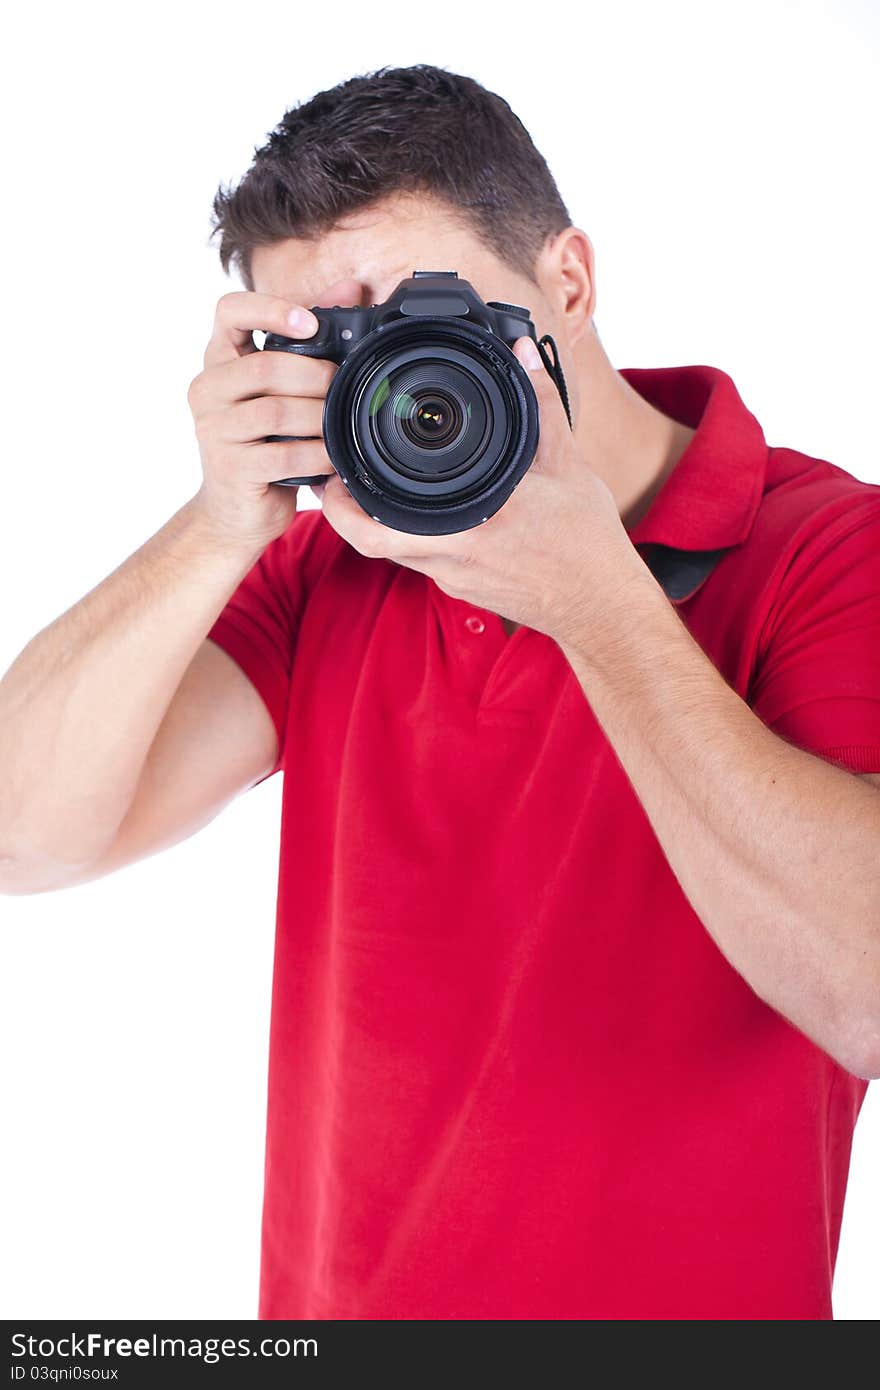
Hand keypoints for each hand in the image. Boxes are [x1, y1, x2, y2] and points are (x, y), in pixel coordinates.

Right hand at [186, 279, 360, 552]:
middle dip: (317, 376)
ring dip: (321, 417)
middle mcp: (207, 390)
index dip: (271, 308)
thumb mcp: (282, 390)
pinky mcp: (232, 468)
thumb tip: (351, 288)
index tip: (310, 324)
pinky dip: (319, 454)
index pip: (229, 312)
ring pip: (277, 411)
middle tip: (344, 387)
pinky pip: (285, 454)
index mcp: (218, 361)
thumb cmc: (264, 444)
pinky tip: (334, 457)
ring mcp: (214, 430)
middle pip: (266, 365)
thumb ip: (309, 340)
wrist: (234, 512)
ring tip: (342, 424)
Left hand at [317, 335, 638, 644]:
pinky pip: (420, 561)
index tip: (334, 474)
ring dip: (374, 524)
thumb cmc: (587, 542)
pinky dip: (407, 537)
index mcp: (474, 523)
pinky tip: (413, 513)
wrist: (599, 605)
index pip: (385, 523)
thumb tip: (524, 351)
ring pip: (393, 553)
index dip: (346, 503)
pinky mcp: (462, 590)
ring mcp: (454, 579)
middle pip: (371, 543)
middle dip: (343, 513)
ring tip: (365, 488)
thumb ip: (541, 403)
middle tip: (333, 480)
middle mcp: (454, 557)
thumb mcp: (569, 464)